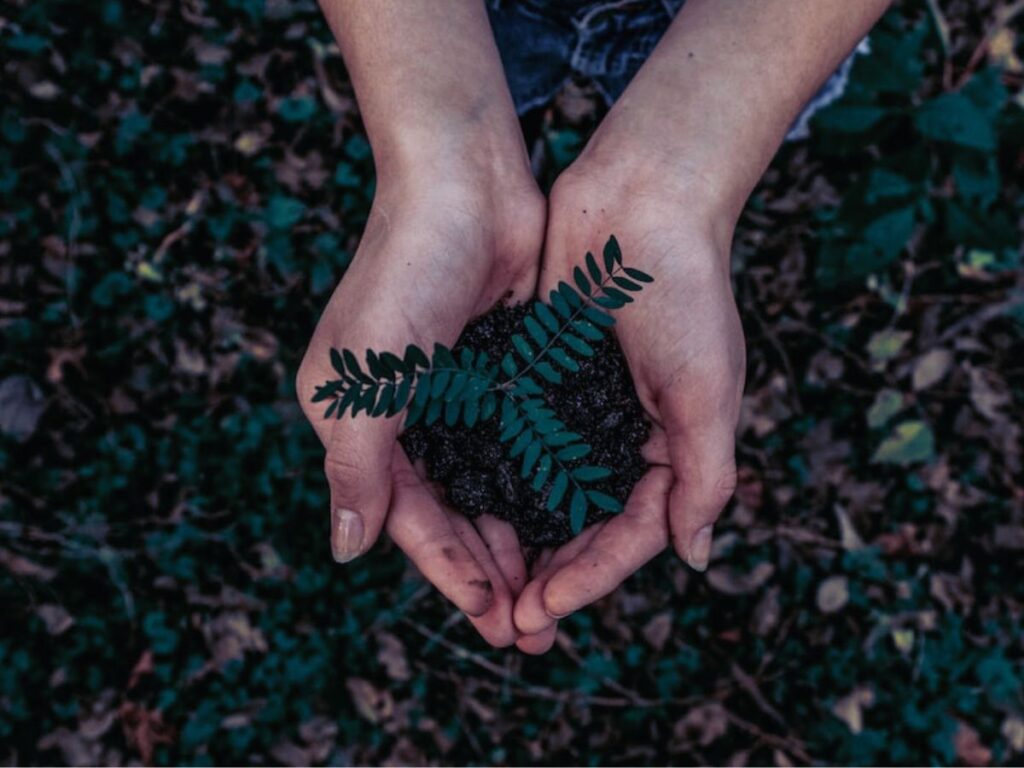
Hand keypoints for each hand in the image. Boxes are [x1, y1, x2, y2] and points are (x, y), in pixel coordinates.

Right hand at [296, 161, 544, 646]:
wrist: (465, 184)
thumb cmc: (404, 275)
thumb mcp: (364, 379)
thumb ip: (356, 467)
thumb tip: (347, 551)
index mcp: (363, 423)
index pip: (409, 518)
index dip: (450, 572)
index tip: (493, 619)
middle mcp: (409, 417)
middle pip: (453, 514)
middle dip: (491, 572)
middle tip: (533, 628)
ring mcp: (460, 396)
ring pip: (493, 488)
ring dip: (521, 539)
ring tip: (556, 591)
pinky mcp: (504, 373)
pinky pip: (525, 446)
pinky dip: (543, 486)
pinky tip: (572, 522)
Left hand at [512, 159, 745, 651]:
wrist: (641, 199)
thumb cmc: (686, 292)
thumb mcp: (708, 389)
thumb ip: (705, 475)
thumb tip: (694, 557)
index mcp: (669, 447)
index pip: (631, 533)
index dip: (591, 577)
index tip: (545, 608)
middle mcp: (621, 435)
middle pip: (583, 526)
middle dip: (550, 576)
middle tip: (509, 623)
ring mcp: (577, 408)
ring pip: (542, 493)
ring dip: (517, 541)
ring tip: (483, 585)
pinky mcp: (537, 376)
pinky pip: (513, 440)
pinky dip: (494, 478)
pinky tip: (463, 510)